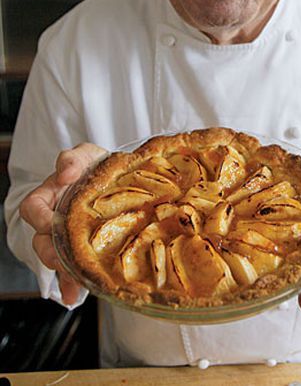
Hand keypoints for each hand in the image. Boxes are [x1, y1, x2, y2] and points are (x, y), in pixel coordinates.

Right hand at [19, 142, 106, 304]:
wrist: (119, 178)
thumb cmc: (95, 165)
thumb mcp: (85, 155)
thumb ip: (72, 160)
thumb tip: (65, 173)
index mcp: (49, 196)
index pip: (32, 208)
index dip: (39, 218)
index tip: (50, 222)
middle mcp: (54, 219)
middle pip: (42, 242)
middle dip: (50, 254)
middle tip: (62, 261)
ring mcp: (68, 237)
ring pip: (57, 259)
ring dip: (64, 273)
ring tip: (75, 282)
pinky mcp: (83, 251)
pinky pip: (73, 272)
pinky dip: (72, 286)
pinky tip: (75, 295)